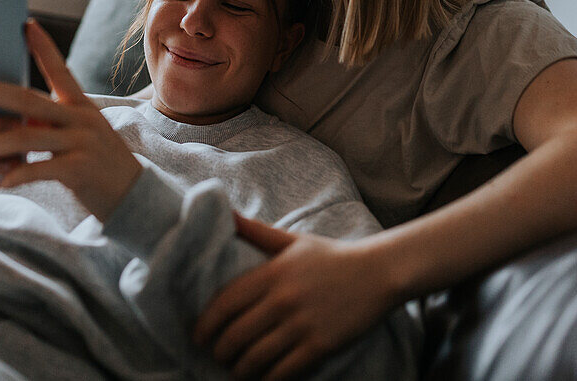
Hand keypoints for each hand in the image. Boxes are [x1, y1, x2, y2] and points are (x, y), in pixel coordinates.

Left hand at [0, 19, 142, 219]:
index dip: (43, 47)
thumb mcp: (83, 133)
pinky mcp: (79, 169)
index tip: (25, 24)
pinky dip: (15, 176)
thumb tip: (16, 115)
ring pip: (26, 136)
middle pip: (28, 100)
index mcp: (81, 105)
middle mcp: (81, 118)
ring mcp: (81, 142)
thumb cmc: (101, 164)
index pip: (60, 69)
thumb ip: (54, 121)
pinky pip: (38, 169)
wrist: (135, 195)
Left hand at [194, 215, 397, 379]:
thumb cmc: (331, 256)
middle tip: (216, 357)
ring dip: (239, 370)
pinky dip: (267, 380)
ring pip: (256, 358)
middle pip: (236, 335)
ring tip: (235, 372)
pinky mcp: (321, 345)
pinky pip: (284, 371)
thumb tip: (224, 212)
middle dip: (220, 352)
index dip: (205, 324)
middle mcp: (283, 299)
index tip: (197, 336)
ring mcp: (302, 324)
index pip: (225, 302)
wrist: (379, 272)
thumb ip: (255, 231)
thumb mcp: (292, 240)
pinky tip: (261, 380)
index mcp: (272, 272)